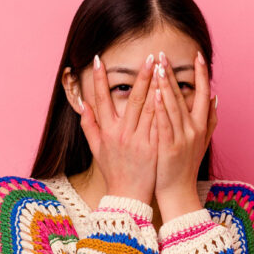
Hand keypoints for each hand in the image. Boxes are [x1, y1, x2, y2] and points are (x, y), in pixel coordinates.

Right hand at [79, 53, 159, 204]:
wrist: (128, 197)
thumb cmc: (114, 172)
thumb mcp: (96, 150)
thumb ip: (89, 126)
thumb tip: (83, 104)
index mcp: (107, 132)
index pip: (101, 100)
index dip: (99, 79)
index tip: (98, 60)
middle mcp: (122, 134)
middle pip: (132, 99)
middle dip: (140, 76)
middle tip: (148, 57)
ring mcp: (139, 140)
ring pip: (149, 108)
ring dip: (156, 86)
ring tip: (163, 68)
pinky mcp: (154, 147)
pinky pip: (160, 123)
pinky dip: (165, 107)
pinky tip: (170, 92)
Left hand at [151, 50, 218, 220]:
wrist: (178, 192)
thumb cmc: (186, 166)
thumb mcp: (202, 142)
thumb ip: (211, 120)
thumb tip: (216, 97)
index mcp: (202, 126)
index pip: (204, 94)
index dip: (201, 74)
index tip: (198, 56)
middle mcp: (194, 130)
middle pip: (185, 96)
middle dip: (174, 74)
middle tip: (164, 54)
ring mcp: (182, 138)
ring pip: (174, 106)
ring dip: (166, 85)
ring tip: (158, 66)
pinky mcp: (169, 147)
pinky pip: (164, 124)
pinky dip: (161, 108)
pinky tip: (155, 94)